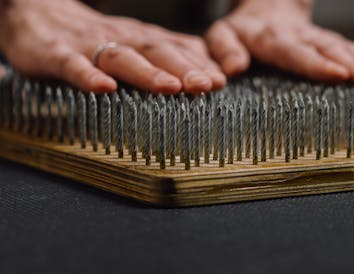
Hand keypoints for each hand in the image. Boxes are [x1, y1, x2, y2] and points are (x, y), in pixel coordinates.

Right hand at [0, 0, 225, 93]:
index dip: (199, 64)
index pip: (175, 50)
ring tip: (170, 88)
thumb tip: (213, 70)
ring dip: (147, 73)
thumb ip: (173, 54)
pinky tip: (104, 88)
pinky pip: (73, 65)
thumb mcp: (140, 42)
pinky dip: (88, 76)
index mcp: (143, 39)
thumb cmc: (99, 38)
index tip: (222, 81)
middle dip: (183, 68)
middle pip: (156, 51)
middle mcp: (123, 40)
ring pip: (122, 57)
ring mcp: (90, 46)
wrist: (40, 15)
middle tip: (206, 85)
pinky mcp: (58, 54)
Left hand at [205, 0, 353, 83]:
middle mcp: (301, 37)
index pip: (297, 53)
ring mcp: (319, 38)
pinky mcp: (330, 42)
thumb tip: (233, 70)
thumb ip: (224, 49)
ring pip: (347, 49)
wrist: (264, 7)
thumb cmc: (240, 30)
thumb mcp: (221, 36)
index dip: (318, 64)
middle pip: (330, 50)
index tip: (341, 76)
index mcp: (272, 38)